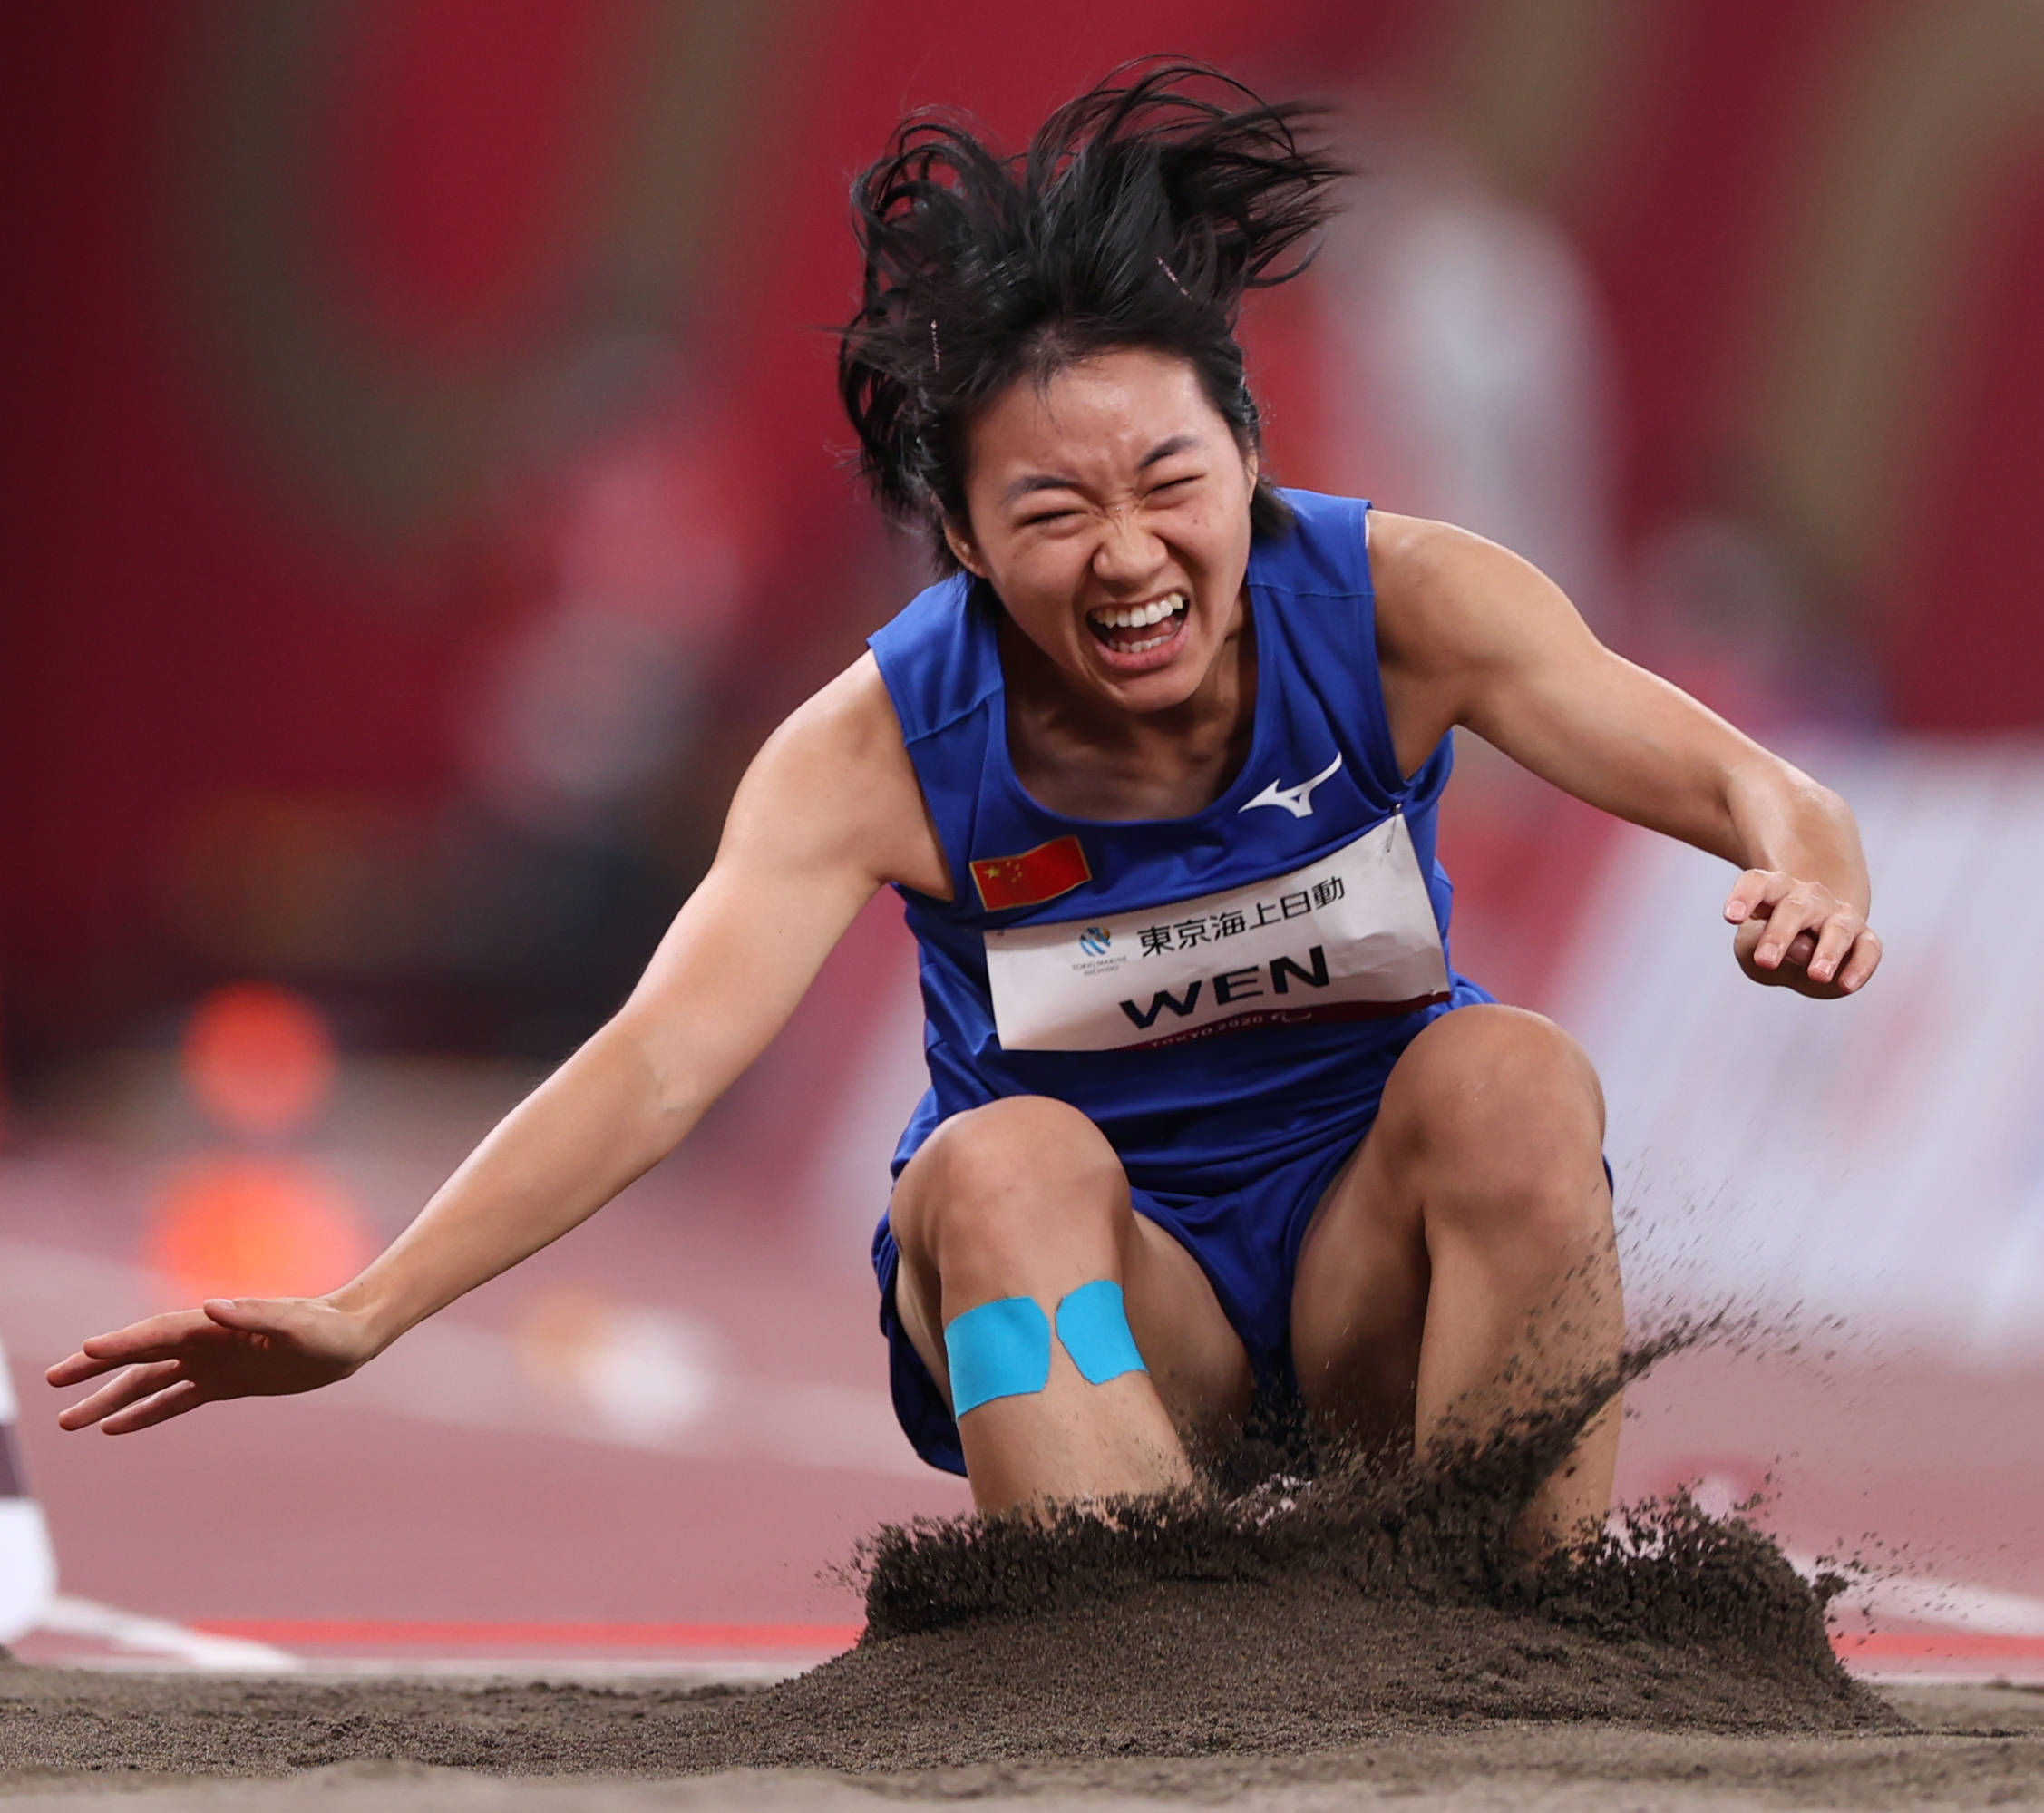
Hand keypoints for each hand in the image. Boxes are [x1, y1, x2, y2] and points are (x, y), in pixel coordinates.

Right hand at [46, 1297, 376, 1434]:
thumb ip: (255, 1315)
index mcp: (216, 1325)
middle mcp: (206, 1342)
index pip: (158, 1334)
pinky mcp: (224, 1384)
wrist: (348, 1340)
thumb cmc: (325, 1329)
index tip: (85, 1353)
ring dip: (110, 1400)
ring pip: (148, 1383)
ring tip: (70, 1421)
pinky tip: (114, 1428)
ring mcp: (211, 1363)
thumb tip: (214, 1307)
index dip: (123, 1344)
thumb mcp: (295, 1324)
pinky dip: (144, 1414)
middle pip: (140, 1356)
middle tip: (53, 1383)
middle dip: (96, 1370)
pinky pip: (174, 1401)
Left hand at [1723, 869, 1881, 998]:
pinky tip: (1846, 986)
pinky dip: (1860, 967)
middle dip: (1779, 935)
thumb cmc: (1770, 945)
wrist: (1808, 949)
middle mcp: (1809, 898)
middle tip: (1765, 961)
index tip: (1730, 917)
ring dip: (1827, 952)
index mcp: (1773, 891)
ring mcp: (1839, 915)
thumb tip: (1802, 948)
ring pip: (1837, 928)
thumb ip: (1760, 944)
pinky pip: (1869, 949)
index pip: (1757, 883)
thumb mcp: (1750, 948)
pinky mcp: (1865, 938)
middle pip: (1794, 909)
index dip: (1744, 897)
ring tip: (1816, 976)